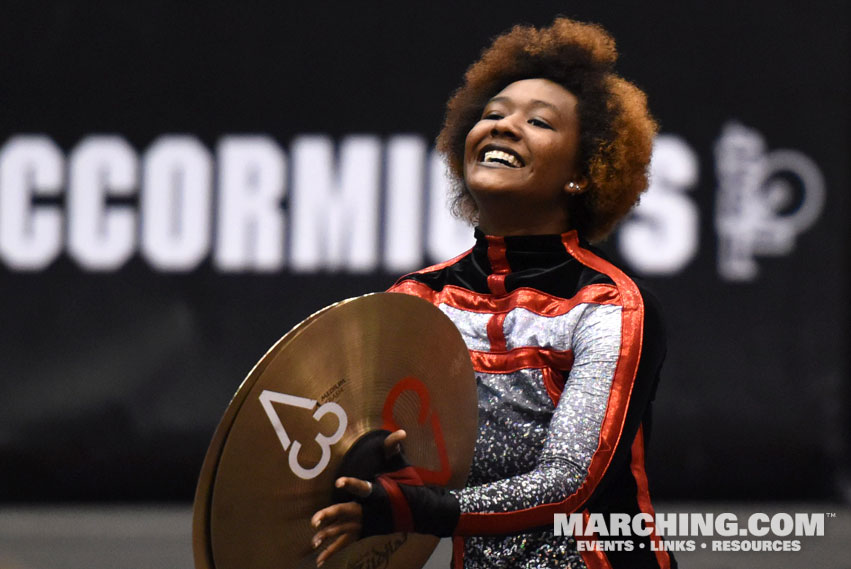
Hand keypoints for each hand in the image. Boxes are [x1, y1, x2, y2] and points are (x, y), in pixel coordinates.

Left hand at [310, 430, 406, 566]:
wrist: (417, 512)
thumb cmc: (407, 487)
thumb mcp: (403, 467)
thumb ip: (395, 450)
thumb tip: (400, 432)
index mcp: (377, 494)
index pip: (363, 488)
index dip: (352, 484)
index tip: (339, 481)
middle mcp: (370, 511)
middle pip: (347, 513)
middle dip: (330, 516)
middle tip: (314, 521)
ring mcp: (366, 523)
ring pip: (344, 531)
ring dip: (328, 537)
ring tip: (313, 542)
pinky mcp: (363, 532)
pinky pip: (346, 542)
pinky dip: (332, 551)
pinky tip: (319, 560)